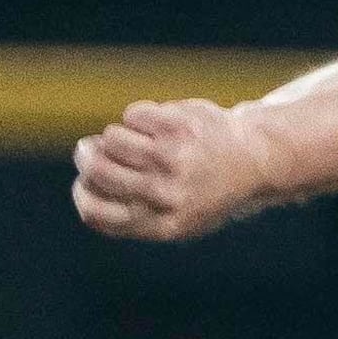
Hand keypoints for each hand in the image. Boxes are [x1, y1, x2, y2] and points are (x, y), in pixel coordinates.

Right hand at [71, 100, 285, 242]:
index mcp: (163, 224)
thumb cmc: (207, 191)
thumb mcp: (177, 218)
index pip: (96, 213)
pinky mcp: (179, 126)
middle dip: (87, 156)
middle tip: (90, 149)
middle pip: (98, 171)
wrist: (256, 160)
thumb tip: (83, 181)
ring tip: (134, 138)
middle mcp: (166, 195)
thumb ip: (132, 212)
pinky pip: (132, 114)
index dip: (81, 194)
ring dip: (115, 135)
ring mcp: (173, 159)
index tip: (83, 182)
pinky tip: (159, 124)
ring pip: (112, 138)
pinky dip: (139, 117)